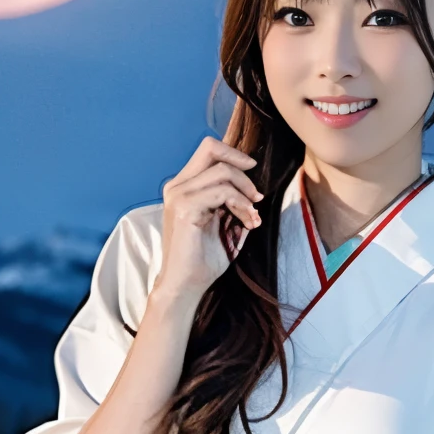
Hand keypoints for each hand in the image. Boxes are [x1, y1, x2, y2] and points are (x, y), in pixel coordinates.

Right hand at [156, 135, 262, 301]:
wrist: (185, 286)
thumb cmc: (203, 260)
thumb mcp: (223, 224)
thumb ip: (232, 202)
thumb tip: (254, 189)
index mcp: (184, 186)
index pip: (209, 150)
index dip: (235, 157)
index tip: (253, 185)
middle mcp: (177, 185)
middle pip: (211, 148)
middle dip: (242, 166)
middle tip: (256, 196)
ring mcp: (178, 195)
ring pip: (222, 171)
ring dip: (245, 193)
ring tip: (252, 217)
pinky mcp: (185, 208)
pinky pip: (222, 191)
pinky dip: (241, 204)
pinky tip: (247, 222)